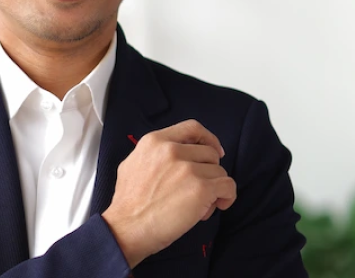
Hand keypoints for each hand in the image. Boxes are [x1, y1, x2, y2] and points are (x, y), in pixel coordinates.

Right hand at [101, 120, 236, 267]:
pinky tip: (217, 205)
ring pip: (219, 171)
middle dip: (209, 171)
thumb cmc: (129, 202)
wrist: (127, 227)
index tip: (215, 151)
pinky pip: (228, 186)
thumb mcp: (133, 162)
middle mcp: (172, 150)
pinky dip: (227, 197)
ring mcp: (187, 168)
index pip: (192, 128)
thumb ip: (154, 153)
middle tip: (200, 188)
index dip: (208, 139)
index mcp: (155, 141)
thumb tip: (175, 153)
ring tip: (200, 203)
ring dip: (215, 188)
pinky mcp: (200, 188)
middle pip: (209, 153)